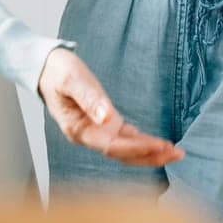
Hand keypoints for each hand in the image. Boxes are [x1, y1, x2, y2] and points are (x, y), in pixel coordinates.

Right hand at [38, 48, 183, 166]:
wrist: (46, 67)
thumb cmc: (57, 72)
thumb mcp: (71, 79)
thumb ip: (89, 97)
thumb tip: (107, 117)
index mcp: (79, 130)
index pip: (112, 146)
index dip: (136, 148)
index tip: (159, 145)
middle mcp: (89, 135)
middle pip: (122, 154)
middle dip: (149, 155)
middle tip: (177, 153)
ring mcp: (96, 130)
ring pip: (126, 149)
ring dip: (149, 151)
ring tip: (174, 151)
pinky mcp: (103, 123)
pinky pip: (125, 138)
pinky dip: (142, 142)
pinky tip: (158, 143)